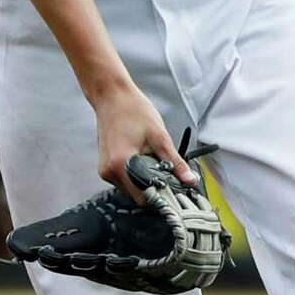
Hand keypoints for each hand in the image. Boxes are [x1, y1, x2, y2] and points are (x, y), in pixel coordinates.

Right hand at [94, 80, 194, 200]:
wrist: (112, 97)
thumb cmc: (133, 110)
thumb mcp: (160, 136)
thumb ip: (175, 162)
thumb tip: (190, 179)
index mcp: (121, 164)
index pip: (144, 197)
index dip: (162, 197)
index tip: (175, 192)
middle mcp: (109, 172)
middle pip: (138, 195)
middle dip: (155, 188)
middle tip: (167, 172)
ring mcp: (105, 170)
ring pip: (131, 189)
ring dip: (145, 181)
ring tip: (152, 160)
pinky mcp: (105, 167)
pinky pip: (124, 180)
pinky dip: (135, 174)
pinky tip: (141, 158)